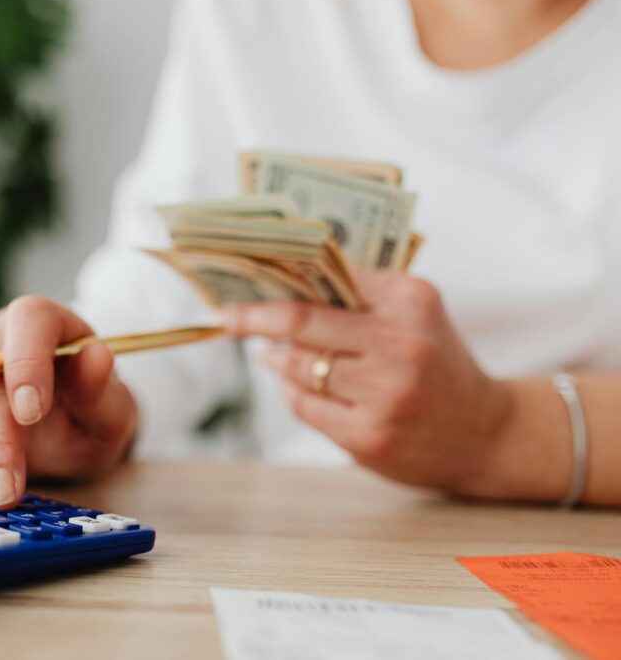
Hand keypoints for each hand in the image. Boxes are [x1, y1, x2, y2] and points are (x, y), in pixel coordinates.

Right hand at [0, 296, 136, 508]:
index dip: (26, 359)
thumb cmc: (87, 423)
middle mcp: (2, 332)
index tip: (30, 412)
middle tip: (1, 478)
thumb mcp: (110, 419)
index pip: (32, 318)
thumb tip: (96, 357)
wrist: (65, 442)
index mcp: (52, 329)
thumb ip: (104, 393)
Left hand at [222, 271, 513, 494]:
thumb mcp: (416, 314)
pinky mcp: (370, 436)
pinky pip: (305, 405)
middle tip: (229, 317)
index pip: (328, 280)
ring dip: (275, 359)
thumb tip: (284, 284)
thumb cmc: (437, 363)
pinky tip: (298, 386)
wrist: (487, 433)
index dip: (280, 281)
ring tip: (271, 354)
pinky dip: (293, 392)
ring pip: (298, 367)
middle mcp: (401, 343)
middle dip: (254, 318)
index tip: (245, 279)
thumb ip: (361, 295)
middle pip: (301, 322)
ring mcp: (385, 393)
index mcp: (412, 300)